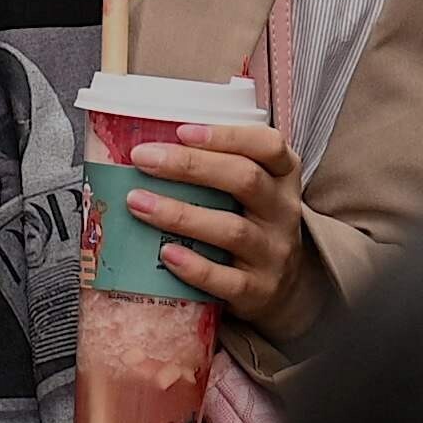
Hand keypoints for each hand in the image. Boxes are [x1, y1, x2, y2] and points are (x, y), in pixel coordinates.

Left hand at [120, 113, 324, 339]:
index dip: (227, 136)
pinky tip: (165, 253)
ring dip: (180, 214)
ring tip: (138, 203)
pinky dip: (194, 266)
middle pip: (245, 179)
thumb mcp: (250, 191)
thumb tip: (152, 148)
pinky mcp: (260, 291)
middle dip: (189, 166)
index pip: (268, 146)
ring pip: (232, 230)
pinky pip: (227, 280)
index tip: (181, 131)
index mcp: (283, 177)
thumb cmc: (250, 224)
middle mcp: (284, 212)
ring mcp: (274, 253)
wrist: (280, 290)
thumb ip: (217, 167)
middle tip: (143, 160)